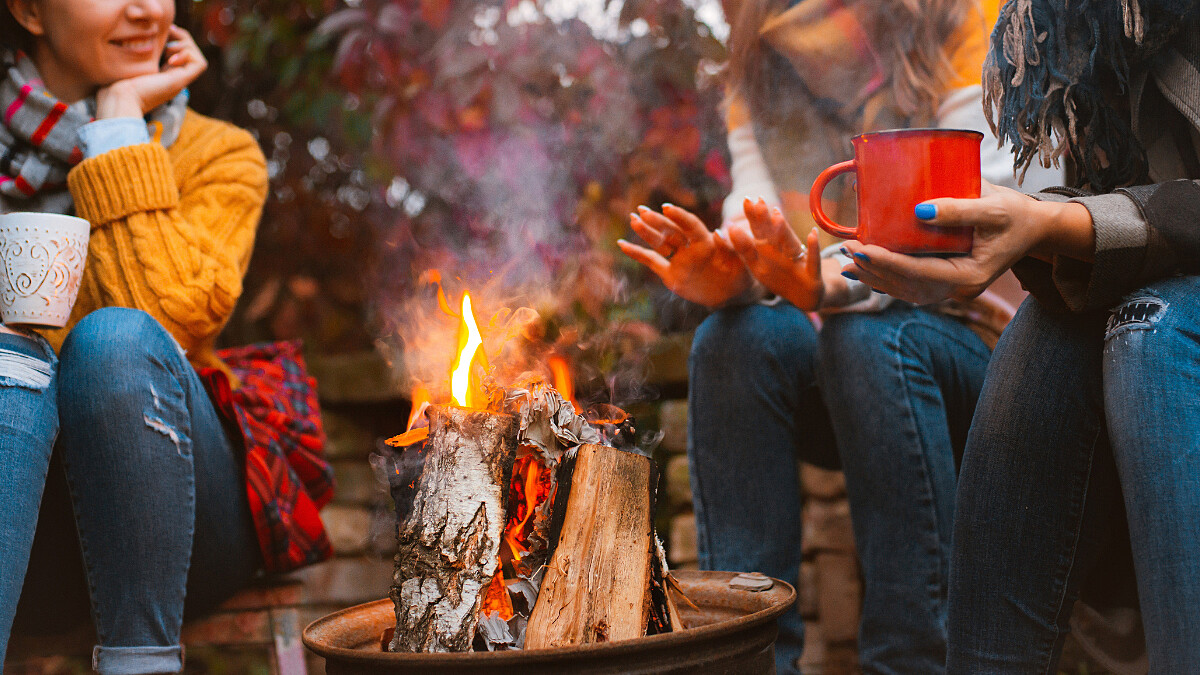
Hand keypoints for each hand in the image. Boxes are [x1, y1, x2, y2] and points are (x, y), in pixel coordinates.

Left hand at [96, 26, 206, 118]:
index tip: (162, 30)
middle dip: (181, 37)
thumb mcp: (130, 61)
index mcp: (163, 73)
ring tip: (167, 49)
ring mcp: (179, 80)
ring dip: (184, 45)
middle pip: (191, 52)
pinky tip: (170, 58)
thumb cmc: (117, 82)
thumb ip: (140, 51)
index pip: (179, 51)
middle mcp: (174, 77)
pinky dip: (187, 54)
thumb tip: (147, 35)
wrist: (120, 97)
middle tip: (167, 33)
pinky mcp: (181, 81)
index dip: (175, 37)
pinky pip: (200, 63)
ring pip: (197, 56)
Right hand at [617, 204, 752, 307]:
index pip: (690, 226)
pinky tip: (622, 244)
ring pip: (659, 243)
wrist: (732, 292)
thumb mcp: (739, 261)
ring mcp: (679, 259)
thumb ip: (728, 247)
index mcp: (706, 242)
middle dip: (657, 221)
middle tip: (641, 211)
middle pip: (671, 231)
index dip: (678, 217)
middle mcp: (689, 248)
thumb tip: (719, 232)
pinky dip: (637, 253)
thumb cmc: (740, 273)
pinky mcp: (671, 274)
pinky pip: (652, 262)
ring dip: (646, 231)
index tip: (666, 207)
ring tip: (633, 219)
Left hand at [726, 198, 827, 310]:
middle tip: (757, 200)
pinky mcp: (812, 273)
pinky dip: (813, 248)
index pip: (759, 233)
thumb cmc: (780, 277)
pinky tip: (812, 234)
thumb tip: (725, 230)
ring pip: (789, 244)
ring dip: (783, 231)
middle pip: (772, 234)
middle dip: (764, 219)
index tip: (746, 200)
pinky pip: (812, 260)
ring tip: (776, 215)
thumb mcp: (759, 267)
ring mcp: (798, 261)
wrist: (806, 296)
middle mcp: (783, 252)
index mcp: (769, 253)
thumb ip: (745, 250)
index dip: (753, 218)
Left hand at [839, 182, 1093, 303]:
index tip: (861, 248)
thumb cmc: (1016, 214)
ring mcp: (952, 287)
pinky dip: (887, 277)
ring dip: (875, 276)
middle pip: (907, 285)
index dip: (887, 262)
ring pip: (906, 288)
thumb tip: (920, 210)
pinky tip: (867, 270)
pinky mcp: (946, 279)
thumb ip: (958, 210)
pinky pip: (912, 284)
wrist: (1033, 227)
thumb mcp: (993, 207)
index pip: (919, 273)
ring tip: (847, 262)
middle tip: (845, 251)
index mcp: (970, 276)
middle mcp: (959, 288)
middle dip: (873, 269)